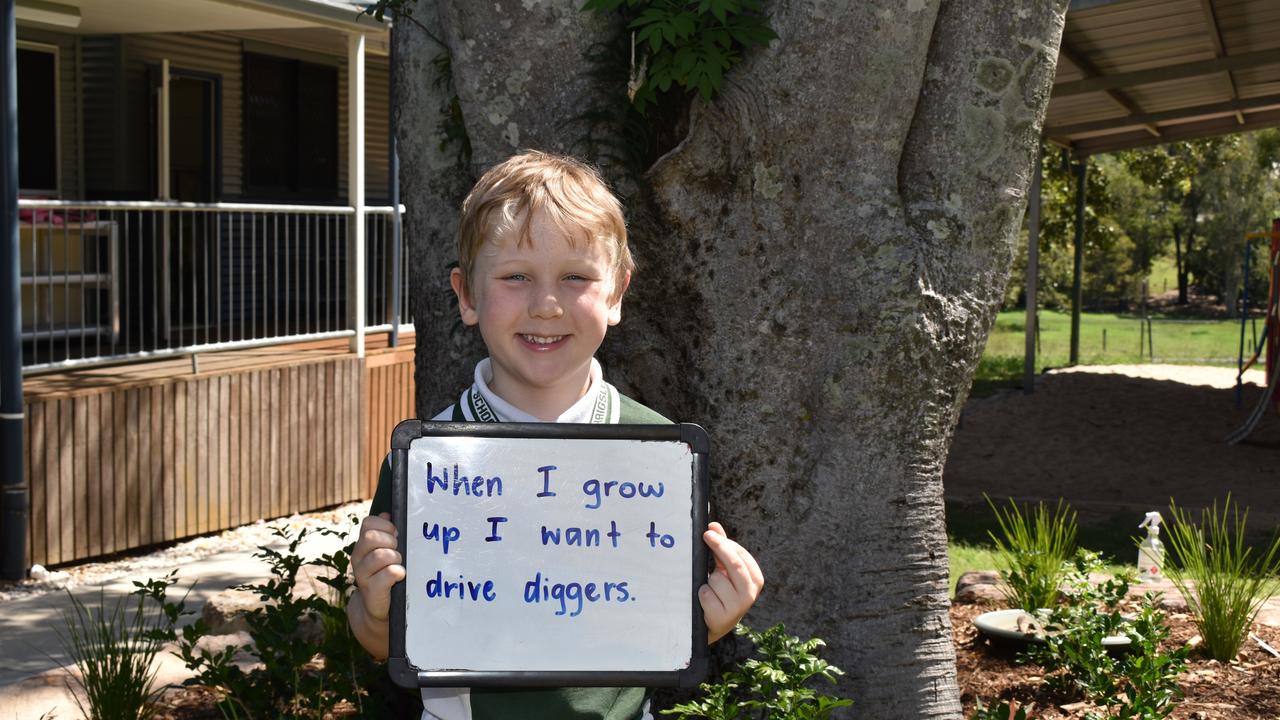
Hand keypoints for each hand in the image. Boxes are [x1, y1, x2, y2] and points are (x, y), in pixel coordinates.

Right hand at [351, 512, 405, 622]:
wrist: (377, 608)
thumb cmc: (385, 575)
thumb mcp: (384, 551)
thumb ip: (384, 534)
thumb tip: (387, 515)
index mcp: (362, 546)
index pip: (368, 523)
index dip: (385, 526)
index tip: (396, 535)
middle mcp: (358, 558)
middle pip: (371, 537)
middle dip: (390, 541)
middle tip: (398, 551)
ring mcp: (363, 575)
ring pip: (381, 555)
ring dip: (395, 558)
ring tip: (399, 564)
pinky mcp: (372, 591)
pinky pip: (388, 573)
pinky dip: (398, 572)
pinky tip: (400, 576)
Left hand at [698, 521, 763, 642]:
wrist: (715, 624)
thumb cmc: (722, 592)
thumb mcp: (725, 570)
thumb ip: (721, 548)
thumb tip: (714, 526)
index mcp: (755, 579)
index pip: (741, 555)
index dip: (724, 542)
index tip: (709, 532)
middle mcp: (750, 593)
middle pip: (734, 564)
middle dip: (719, 547)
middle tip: (706, 536)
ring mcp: (738, 607)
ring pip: (716, 579)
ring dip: (708, 580)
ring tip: (711, 589)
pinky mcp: (723, 617)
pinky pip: (706, 594)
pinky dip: (702, 594)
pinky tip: (706, 601)